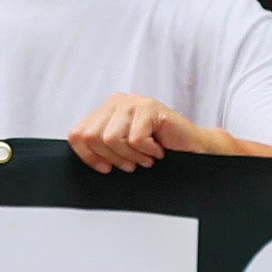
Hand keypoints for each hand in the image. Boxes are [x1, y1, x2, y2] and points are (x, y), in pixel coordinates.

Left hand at [67, 93, 195, 173]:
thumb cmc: (158, 152)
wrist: (194, 149)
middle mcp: (117, 102)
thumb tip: (81, 155)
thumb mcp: (122, 149)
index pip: (77, 134)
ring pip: (112, 139)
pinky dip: (147, 152)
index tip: (105, 168)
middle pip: (92, 137)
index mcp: (105, 111)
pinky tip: (158, 151)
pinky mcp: (150, 107)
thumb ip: (101, 147)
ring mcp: (133, 102)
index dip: (88, 157)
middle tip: (131, 164)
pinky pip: (135, 139)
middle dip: (112, 158)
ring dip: (132, 156)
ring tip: (146, 157)